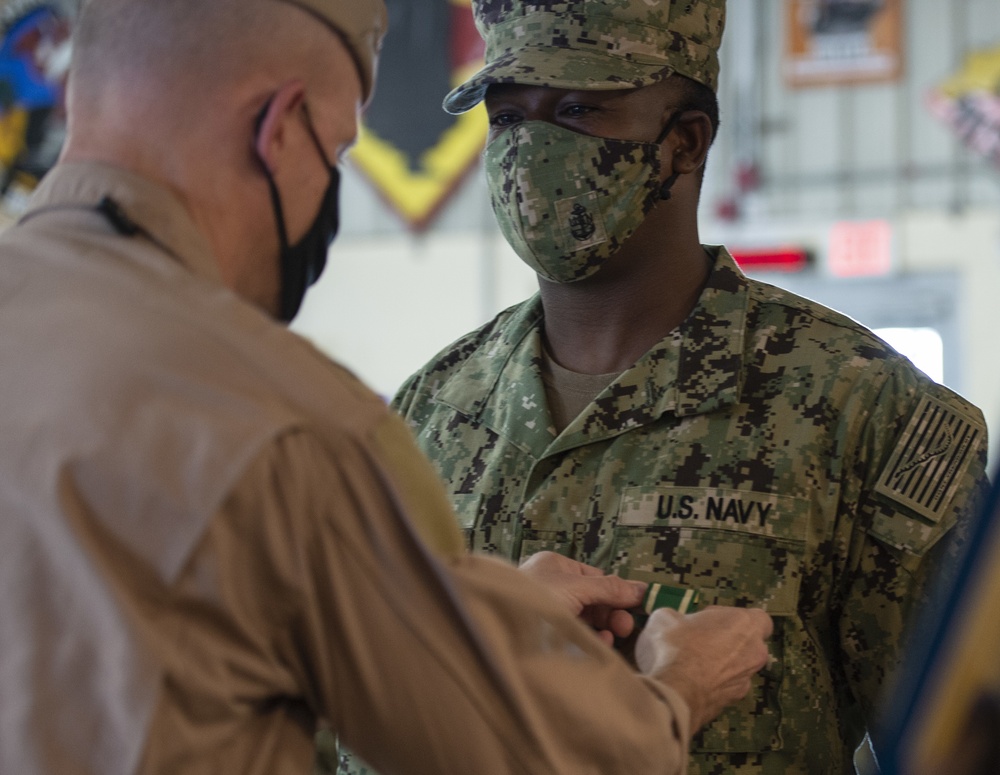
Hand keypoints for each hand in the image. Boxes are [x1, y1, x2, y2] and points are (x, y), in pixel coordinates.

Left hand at [518, 551, 646, 644]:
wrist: (501, 631)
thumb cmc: (534, 599)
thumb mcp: (576, 588)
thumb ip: (610, 588)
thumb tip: (643, 589)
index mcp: (555, 566)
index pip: (595, 577)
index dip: (617, 592)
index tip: (637, 608)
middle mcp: (551, 584)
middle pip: (593, 598)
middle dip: (612, 613)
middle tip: (627, 627)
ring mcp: (548, 609)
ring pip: (586, 617)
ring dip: (603, 627)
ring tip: (614, 637)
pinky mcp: (547, 633)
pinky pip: (576, 632)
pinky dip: (590, 637)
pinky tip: (599, 643)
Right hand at [635, 606, 772, 729]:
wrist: (674, 693)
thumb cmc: (675, 645)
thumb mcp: (666, 617)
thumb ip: (679, 618)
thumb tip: (674, 622)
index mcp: (744, 624)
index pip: (760, 619)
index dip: (737, 618)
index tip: (714, 620)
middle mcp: (754, 653)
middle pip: (749, 645)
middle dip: (729, 643)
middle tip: (701, 641)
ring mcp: (746, 680)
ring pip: (738, 668)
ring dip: (721, 665)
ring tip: (691, 666)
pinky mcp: (733, 701)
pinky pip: (725, 688)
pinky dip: (712, 685)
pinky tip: (690, 684)